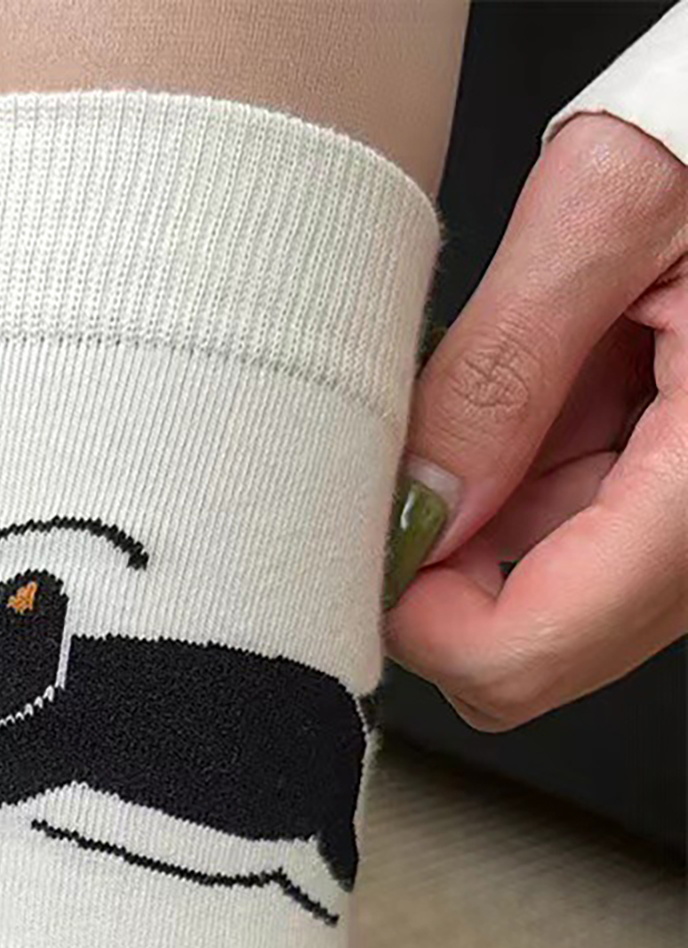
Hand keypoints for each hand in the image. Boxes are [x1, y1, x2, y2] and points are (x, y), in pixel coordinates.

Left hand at [385, 113, 687, 730]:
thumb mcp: (611, 210)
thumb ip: (501, 372)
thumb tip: (415, 507)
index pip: (527, 652)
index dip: (420, 617)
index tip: (375, 535)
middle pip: (530, 654)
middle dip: (445, 575)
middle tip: (417, 456)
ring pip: (545, 607)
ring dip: (485, 526)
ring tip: (505, 392)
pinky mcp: (683, 501)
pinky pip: (579, 547)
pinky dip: (526, 494)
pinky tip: (539, 399)